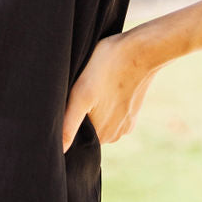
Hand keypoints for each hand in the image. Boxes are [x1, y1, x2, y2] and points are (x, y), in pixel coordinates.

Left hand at [62, 32, 158, 151]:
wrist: (141, 50)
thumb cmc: (107, 67)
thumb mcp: (81, 93)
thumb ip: (69, 124)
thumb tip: (60, 151)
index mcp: (101, 136)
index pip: (76, 134)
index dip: (68, 117)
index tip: (71, 98)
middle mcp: (114, 136)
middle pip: (88, 127)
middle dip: (82, 112)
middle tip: (82, 87)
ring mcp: (125, 124)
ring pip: (101, 118)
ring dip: (95, 106)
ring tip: (96, 83)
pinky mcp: (132, 112)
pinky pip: (114, 112)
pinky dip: (109, 100)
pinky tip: (109, 82)